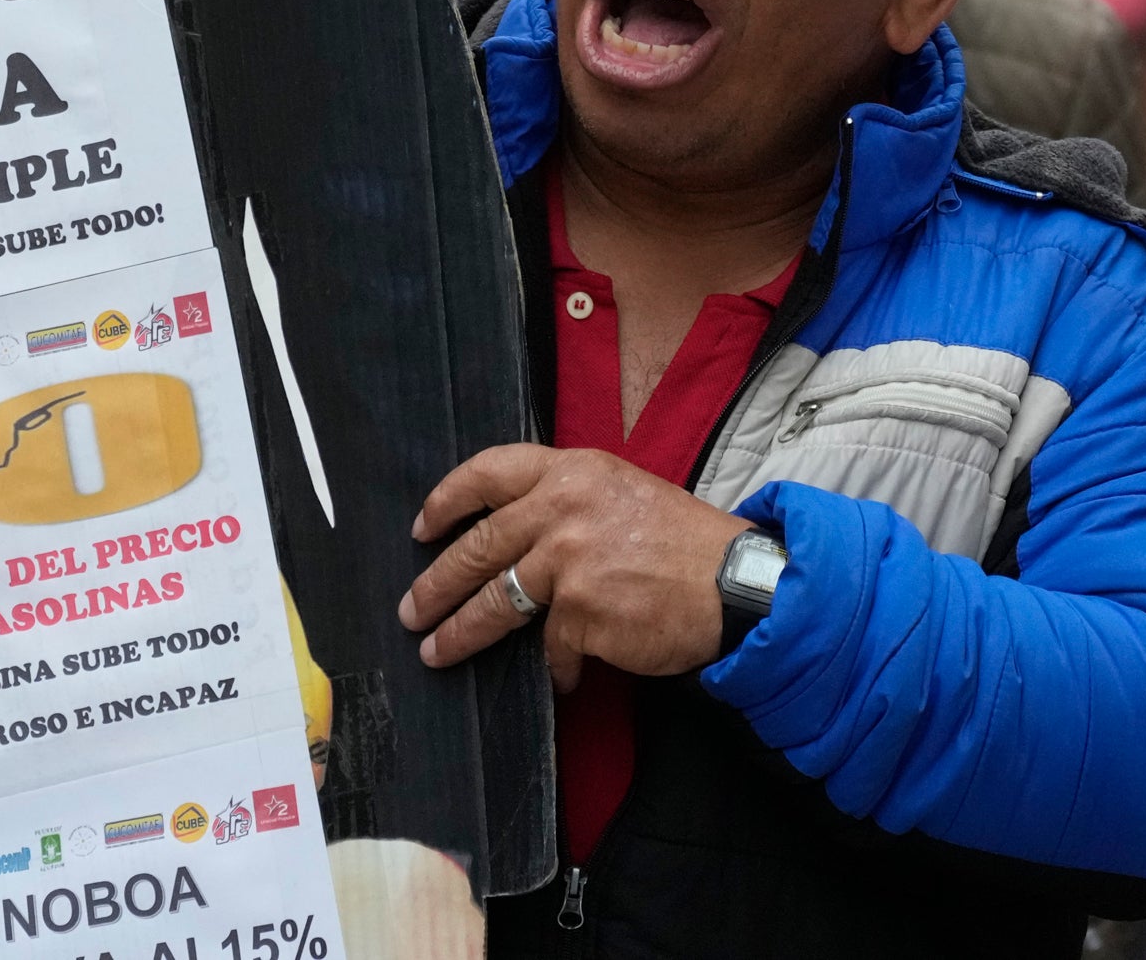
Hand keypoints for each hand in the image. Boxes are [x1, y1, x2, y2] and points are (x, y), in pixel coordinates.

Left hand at [399, 443, 752, 692]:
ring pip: (495, 601)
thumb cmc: (685, 544)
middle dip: (436, 583)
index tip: (422, 527)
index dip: (448, 500)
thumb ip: (568, 503)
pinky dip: (556, 666)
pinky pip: (551, 646)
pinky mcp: (581, 610)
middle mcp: (563, 507)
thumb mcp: (622, 494)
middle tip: (411, 608)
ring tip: (436, 651)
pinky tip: (563, 675)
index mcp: (573, 471)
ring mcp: (569, 559)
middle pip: (479, 546)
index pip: (489, 472)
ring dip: (460, 632)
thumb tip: (512, 536)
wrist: (735, 584)